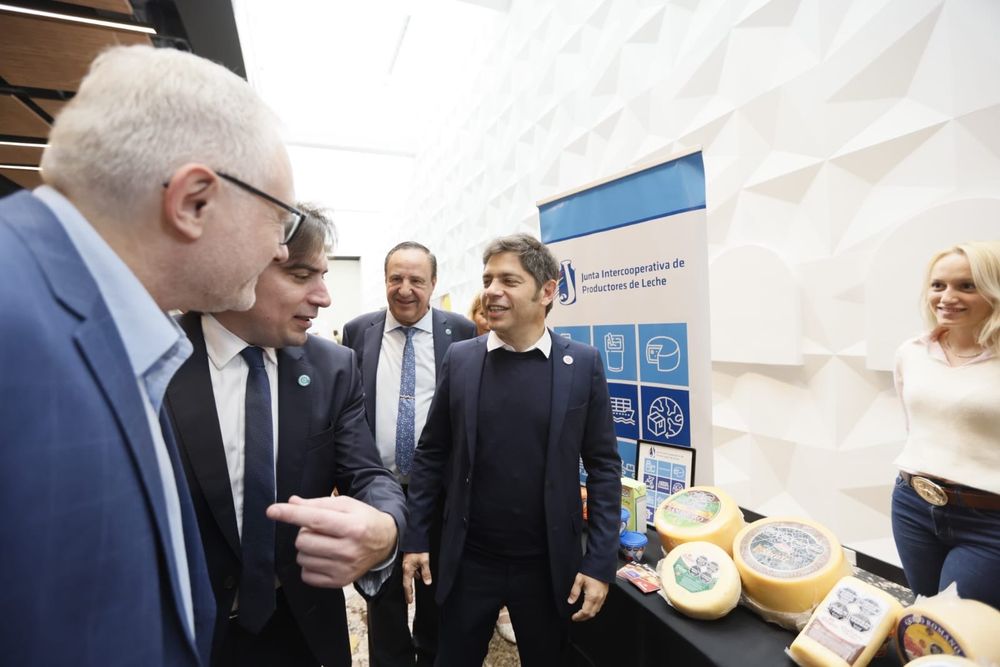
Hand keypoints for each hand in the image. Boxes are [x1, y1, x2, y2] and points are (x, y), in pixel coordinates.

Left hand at [267, 495, 396, 587]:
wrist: (385, 543)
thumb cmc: (363, 519)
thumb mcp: (346, 504)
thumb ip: (318, 504)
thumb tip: (291, 503)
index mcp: (352, 526)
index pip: (315, 520)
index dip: (291, 514)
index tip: (272, 510)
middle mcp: (348, 550)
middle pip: (303, 540)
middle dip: (305, 531)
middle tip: (320, 529)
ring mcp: (344, 569)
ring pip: (302, 558)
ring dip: (307, 548)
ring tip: (323, 542)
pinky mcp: (339, 582)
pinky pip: (306, 575)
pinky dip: (309, 564)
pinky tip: (323, 556)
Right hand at [402, 552, 431, 603]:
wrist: (415, 538)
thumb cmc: (418, 549)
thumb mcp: (424, 561)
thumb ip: (426, 573)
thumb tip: (427, 583)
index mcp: (407, 569)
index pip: (407, 585)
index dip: (408, 594)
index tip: (409, 602)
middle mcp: (405, 568)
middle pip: (406, 582)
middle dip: (408, 591)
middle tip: (409, 599)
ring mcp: (407, 564)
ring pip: (409, 576)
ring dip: (411, 583)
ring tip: (413, 590)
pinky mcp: (409, 560)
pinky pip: (411, 570)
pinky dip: (414, 575)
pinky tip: (418, 575)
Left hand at [567, 573, 608, 620]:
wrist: (601, 564)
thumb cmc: (590, 571)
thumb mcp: (579, 579)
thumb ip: (574, 592)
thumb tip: (570, 601)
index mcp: (592, 596)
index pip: (585, 612)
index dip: (579, 616)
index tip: (574, 617)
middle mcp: (599, 598)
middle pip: (591, 614)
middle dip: (583, 618)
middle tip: (576, 618)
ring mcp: (603, 597)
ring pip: (596, 611)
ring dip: (589, 614)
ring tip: (581, 614)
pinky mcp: (605, 594)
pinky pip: (600, 606)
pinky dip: (594, 609)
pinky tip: (589, 607)